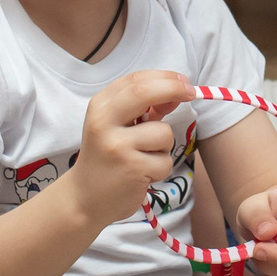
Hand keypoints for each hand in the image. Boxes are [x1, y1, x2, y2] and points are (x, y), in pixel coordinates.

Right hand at [65, 69, 190, 226]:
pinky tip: (143, 175)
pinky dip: (160, 169)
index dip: (164, 77)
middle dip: (174, 88)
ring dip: (163, 147)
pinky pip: (165, 161)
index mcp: (100, 107)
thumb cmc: (106, 158)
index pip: (135, 80)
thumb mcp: (117, 128)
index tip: (183, 81)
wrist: (84, 198)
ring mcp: (117, 145)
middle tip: (192, 92)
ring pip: (163, 133)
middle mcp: (104, 122)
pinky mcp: (132, 168)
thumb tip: (177, 92)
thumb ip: (144, 109)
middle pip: (145, 91)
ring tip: (145, 158)